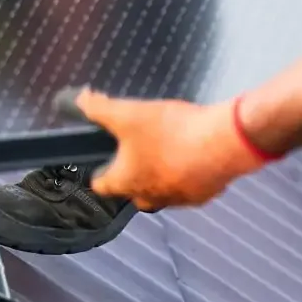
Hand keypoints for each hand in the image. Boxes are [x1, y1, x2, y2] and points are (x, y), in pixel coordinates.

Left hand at [69, 88, 275, 209]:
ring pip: (162, 190)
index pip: (101, 186)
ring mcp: (180, 199)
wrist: (223, 144)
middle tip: (138, 149)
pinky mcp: (204, 194)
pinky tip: (193, 152)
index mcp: (127, 183)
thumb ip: (97, 108)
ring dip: (161, 173)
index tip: (102, 162)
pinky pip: (190, 186)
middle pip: (133, 191)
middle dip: (133, 173)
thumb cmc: (172, 132)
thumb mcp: (127, 113)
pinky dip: (188, 172)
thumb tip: (78, 101)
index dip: (99, 172)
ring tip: (167, 147)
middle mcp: (151, 197)